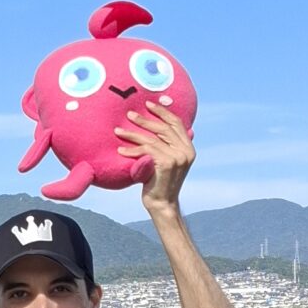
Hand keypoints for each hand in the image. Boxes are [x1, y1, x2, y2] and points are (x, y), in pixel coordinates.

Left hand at [116, 100, 195, 214]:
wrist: (162, 204)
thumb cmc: (160, 182)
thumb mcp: (167, 161)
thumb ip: (167, 145)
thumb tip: (160, 126)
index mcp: (189, 148)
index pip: (177, 123)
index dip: (163, 112)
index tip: (149, 104)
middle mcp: (186, 151)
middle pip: (163, 128)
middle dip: (145, 119)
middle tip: (129, 115)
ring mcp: (177, 157)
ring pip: (151, 139)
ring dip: (132, 134)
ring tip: (118, 131)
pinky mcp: (166, 163)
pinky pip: (146, 151)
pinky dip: (132, 150)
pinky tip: (121, 150)